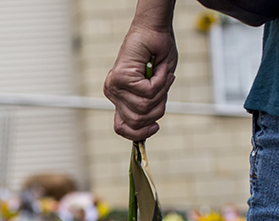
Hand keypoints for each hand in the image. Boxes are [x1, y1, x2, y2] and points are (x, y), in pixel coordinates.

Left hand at [104, 24, 177, 140]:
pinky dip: (161, 81)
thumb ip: (150, 106)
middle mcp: (113, 93)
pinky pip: (148, 91)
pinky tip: (161, 68)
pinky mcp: (121, 77)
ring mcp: (115, 86)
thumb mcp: (155, 87)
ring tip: (163, 75)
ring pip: (144, 107)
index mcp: (119, 99)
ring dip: (162, 92)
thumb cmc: (157, 55)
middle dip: (158, 109)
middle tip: (165, 89)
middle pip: (137, 121)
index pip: (121, 128)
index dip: (139, 133)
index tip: (154, 128)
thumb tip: (150, 127)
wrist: (153, 30)